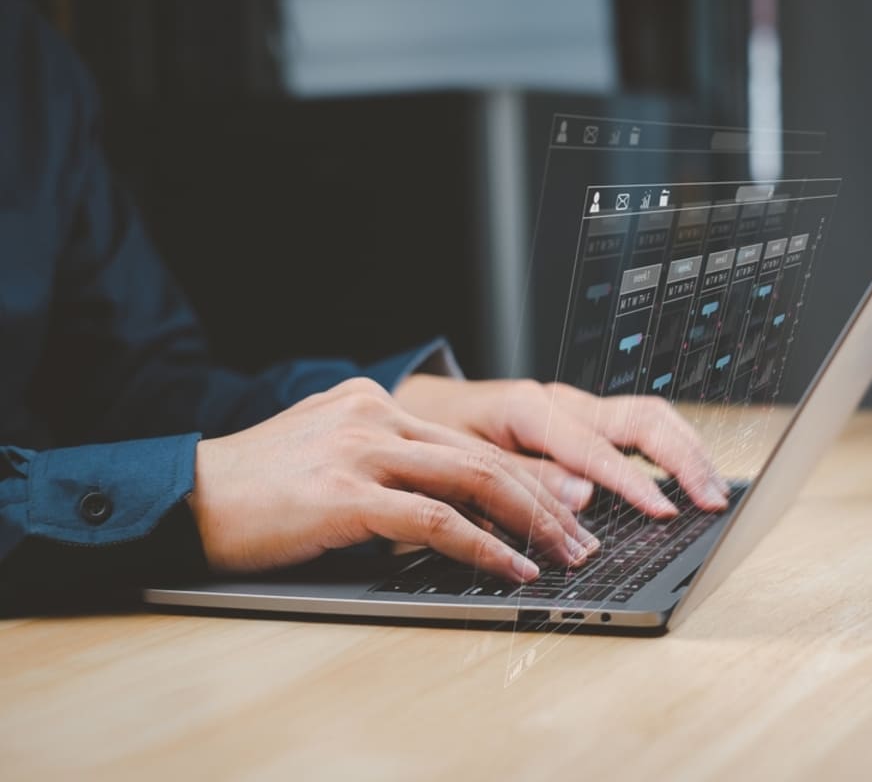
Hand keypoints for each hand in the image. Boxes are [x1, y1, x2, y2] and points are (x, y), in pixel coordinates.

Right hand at [189, 378, 598, 580]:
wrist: (186, 497)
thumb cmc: (259, 492)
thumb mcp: (334, 464)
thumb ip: (392, 470)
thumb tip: (457, 511)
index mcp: (376, 405)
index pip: (472, 442)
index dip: (529, 477)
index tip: (569, 507)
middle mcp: (377, 416)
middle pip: (486, 457)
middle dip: (547, 502)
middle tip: (585, 536)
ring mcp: (362, 450)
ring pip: (473, 479)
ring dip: (531, 522)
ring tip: (565, 554)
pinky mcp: (346, 493)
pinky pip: (434, 519)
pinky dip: (482, 545)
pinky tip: (510, 567)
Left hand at [391, 376, 729, 515]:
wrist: (428, 413)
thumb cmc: (440, 440)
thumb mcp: (464, 465)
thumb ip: (522, 481)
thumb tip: (582, 500)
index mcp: (531, 410)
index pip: (596, 448)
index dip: (633, 483)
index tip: (665, 511)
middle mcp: (564, 403)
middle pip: (642, 418)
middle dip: (683, 458)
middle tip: (712, 499)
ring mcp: (579, 409)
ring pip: (651, 417)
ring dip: (687, 451)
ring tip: (714, 490)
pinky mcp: (587, 421)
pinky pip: (640, 428)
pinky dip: (671, 449)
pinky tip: (690, 475)